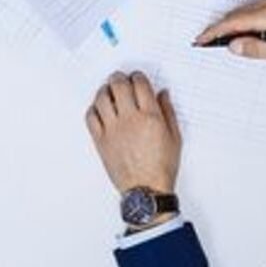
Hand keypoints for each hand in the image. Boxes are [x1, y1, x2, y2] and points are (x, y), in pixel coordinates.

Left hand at [85, 72, 180, 195]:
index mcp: (150, 117)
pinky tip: (99, 108)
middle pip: (118, 85)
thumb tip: (162, 93)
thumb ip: (168, 112)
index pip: (140, 84)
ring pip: (102, 98)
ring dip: (104, 89)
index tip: (137, 77)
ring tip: (109, 90)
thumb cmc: (162, 167)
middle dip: (119, 78)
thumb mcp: (175, 138)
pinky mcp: (100, 140)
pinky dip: (94, 108)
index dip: (137, 76)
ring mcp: (113, 129)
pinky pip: (91, 116)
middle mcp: (130, 120)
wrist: (146, 190)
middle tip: (120, 79)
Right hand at [196, 0, 265, 62]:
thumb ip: (256, 49)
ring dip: (227, 26)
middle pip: (232, 17)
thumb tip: (234, 47)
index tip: (201, 40)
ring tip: (219, 40)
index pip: (231, 24)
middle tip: (205, 42)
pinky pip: (247, 12)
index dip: (213, 33)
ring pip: (239, 14)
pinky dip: (238, 21)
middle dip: (217, 29)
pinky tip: (238, 31)